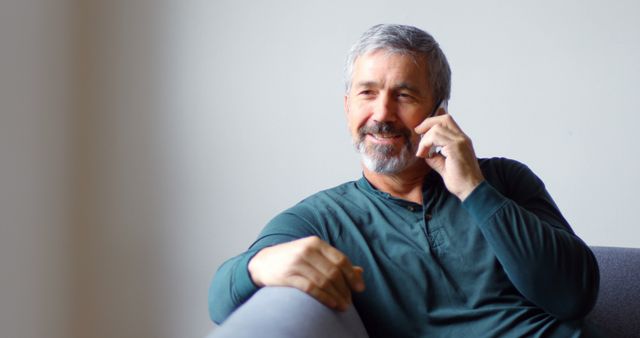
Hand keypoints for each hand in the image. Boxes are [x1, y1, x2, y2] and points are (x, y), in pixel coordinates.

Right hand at [247, 236, 364, 310]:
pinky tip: (332, 304)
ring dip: (337, 296)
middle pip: (333, 272)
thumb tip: (360, 272)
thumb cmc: (292, 258)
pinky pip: (311, 288)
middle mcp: (307, 250)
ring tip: (344, 306)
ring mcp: (296, 263)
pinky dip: (324, 298)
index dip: (352, 276)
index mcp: (315, 243)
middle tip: (350, 301)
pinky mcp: (288, 276)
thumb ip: (334, 261)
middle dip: (345, 289)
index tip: (360, 289)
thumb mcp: (313, 254)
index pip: (340, 259)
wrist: (262, 262)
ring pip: (324, 282)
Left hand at [414, 113, 484, 200]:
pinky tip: (423, 154)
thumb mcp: (444, 165)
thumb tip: (424, 152)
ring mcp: (460, 141)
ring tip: (421, 152)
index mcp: (462, 140)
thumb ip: (435, 157)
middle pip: (444, 119)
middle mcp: (462, 138)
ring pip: (437, 127)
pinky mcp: (455, 147)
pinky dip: (426, 143)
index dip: (433, 122)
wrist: (471, 190)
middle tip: (417, 132)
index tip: (421, 130)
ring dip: (425, 138)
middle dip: (427, 123)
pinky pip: (436, 137)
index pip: (448, 121)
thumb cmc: (461, 181)